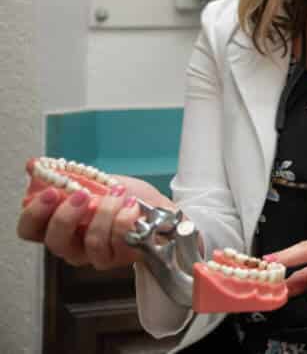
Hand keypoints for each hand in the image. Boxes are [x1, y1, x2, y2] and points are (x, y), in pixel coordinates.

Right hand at [16, 173, 165, 269]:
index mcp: (59, 227)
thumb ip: (68, 177)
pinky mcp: (120, 259)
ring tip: (119, 193)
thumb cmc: (125, 197)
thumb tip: (34, 164)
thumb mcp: (96, 182)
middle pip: (55, 241)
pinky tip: (133, 206)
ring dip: (106, 211)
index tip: (51, 191)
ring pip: (91, 241)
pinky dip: (125, 218)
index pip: (30, 229)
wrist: (159, 209)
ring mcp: (95, 256)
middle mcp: (72, 246)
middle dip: (67, 215)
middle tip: (83, 194)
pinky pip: (117, 241)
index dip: (35, 213)